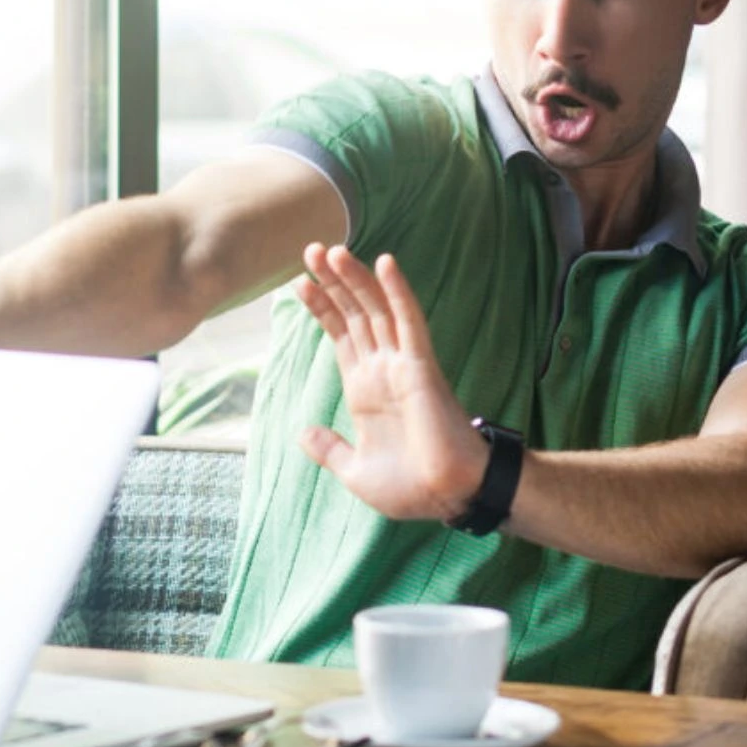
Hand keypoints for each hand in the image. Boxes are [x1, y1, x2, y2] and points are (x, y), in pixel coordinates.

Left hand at [294, 244, 488, 521]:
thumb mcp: (355, 472)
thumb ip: (329, 449)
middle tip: (310, 249)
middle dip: (331, 282)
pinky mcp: (422, 367)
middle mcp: (382, 369)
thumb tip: (303, 433)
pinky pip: (409, 322)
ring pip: (376, 310)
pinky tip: (385, 263)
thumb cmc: (411, 487)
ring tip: (332, 250)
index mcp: (365, 389)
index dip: (321, 307)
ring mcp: (402, 364)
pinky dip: (397, 292)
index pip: (340, 336)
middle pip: (354, 314)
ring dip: (355, 279)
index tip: (299, 280)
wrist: (447, 496)